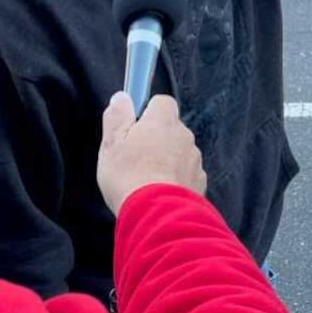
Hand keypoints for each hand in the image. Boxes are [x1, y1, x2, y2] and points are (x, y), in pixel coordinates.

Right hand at [97, 92, 206, 215]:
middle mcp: (185, 136)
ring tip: (146, 179)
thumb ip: (117, 116)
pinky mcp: (200, 182)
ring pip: (180, 152)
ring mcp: (195, 160)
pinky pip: (187, 173)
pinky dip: (176, 179)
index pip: (162, 102)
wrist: (156, 214)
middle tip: (135, 157)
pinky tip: (160, 192)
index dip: (147, 111)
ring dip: (167, 159)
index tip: (134, 125)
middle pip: (171, 128)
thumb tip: (122, 97)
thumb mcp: (111, 143)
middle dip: (156, 138)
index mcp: (163, 121)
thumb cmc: (129, 176)